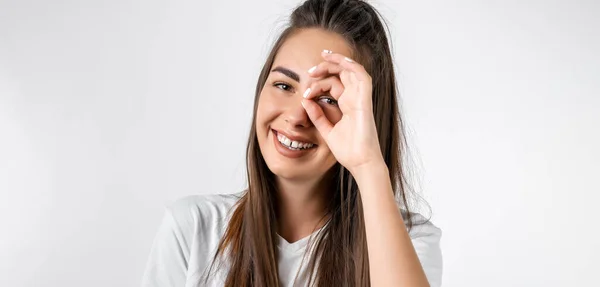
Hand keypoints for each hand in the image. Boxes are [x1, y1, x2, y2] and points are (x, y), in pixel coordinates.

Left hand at [301, 50, 384, 173]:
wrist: (360, 163)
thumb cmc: (349, 151)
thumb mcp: (327, 131)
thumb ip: (317, 116)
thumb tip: (305, 102)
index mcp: (347, 105)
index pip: (333, 84)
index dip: (318, 84)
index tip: (305, 94)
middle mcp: (355, 99)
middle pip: (342, 74)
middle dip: (326, 67)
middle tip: (311, 70)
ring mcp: (361, 99)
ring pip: (352, 70)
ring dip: (339, 61)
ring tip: (323, 57)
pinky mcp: (365, 101)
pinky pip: (363, 77)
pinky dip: (352, 65)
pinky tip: (341, 61)